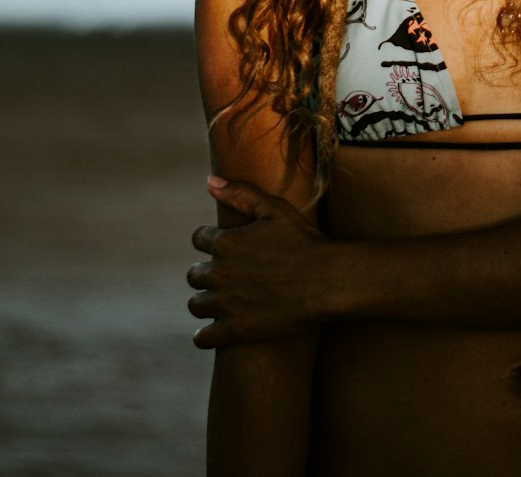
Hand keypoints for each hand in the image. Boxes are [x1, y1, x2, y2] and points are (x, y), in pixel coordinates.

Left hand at [187, 177, 327, 348]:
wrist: (326, 280)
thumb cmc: (304, 242)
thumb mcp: (275, 209)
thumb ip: (240, 193)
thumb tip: (209, 182)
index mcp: (226, 242)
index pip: (199, 238)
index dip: (210, 241)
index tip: (222, 246)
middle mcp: (219, 273)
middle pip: (194, 274)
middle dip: (206, 273)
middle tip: (224, 276)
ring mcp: (225, 303)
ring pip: (196, 304)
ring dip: (205, 302)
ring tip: (220, 302)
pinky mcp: (235, 330)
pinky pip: (204, 337)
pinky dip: (205, 335)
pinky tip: (213, 331)